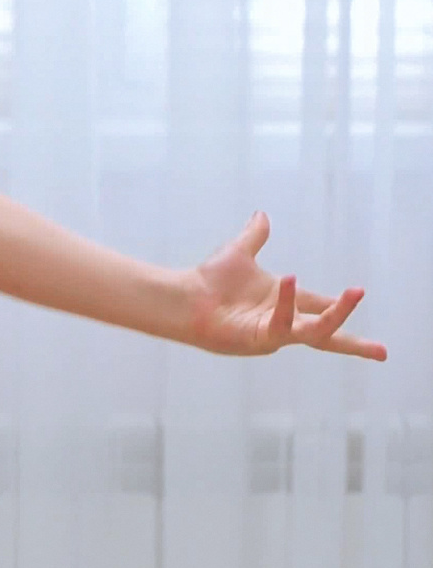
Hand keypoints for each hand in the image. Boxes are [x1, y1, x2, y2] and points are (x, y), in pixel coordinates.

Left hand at [183, 211, 387, 360]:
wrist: (183, 297)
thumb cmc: (209, 280)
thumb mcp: (239, 253)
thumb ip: (254, 236)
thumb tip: (262, 215)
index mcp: (283, 300)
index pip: (319, 304)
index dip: (338, 303)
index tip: (358, 294)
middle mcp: (283, 319)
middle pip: (327, 333)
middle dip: (355, 343)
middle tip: (383, 352)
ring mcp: (274, 332)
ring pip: (316, 331)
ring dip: (337, 314)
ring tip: (356, 294)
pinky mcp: (260, 339)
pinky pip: (282, 324)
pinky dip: (287, 303)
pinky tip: (289, 280)